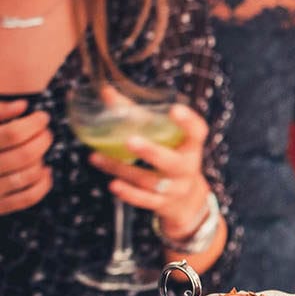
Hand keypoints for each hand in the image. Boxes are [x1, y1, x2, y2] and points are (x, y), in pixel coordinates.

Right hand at [0, 100, 52, 214]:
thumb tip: (23, 106)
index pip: (12, 134)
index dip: (33, 124)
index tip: (42, 117)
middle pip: (24, 155)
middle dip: (42, 141)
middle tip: (46, 133)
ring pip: (27, 175)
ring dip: (41, 160)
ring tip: (41, 150)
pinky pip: (27, 198)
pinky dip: (43, 184)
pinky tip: (45, 171)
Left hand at [89, 100, 213, 240]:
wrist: (186, 199)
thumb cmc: (169, 156)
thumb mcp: (162, 137)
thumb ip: (136, 115)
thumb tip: (106, 92)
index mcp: (190, 147)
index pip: (197, 132)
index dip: (188, 122)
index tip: (175, 109)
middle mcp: (187, 168)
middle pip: (172, 162)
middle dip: (151, 152)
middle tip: (130, 140)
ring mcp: (176, 188)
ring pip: (149, 181)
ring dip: (122, 169)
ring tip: (96, 157)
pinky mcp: (163, 204)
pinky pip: (146, 200)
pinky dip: (129, 193)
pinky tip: (113, 184)